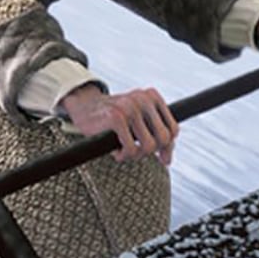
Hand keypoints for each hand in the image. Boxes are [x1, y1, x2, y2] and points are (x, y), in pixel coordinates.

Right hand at [60, 84, 178, 165]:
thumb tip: (167, 160)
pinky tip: (115, 151)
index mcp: (153, 97)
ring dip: (135, 155)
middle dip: (150, 151)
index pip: (173, 129)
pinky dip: (123, 155)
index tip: (157, 154)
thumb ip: (157, 137)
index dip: (166, 146)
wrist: (84, 108)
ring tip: (124, 150)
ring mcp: (130, 107)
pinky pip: (131, 149)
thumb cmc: (116, 118)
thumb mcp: (140, 122)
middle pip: (164, 139)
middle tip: (135, 150)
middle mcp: (143, 99)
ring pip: (148, 146)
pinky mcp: (116, 117)